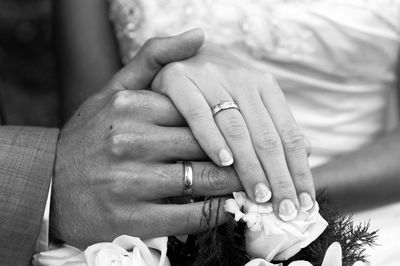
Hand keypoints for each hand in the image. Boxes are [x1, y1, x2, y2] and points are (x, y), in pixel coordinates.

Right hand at [50, 30, 241, 247]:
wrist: (49, 184)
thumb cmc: (90, 135)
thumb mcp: (113, 90)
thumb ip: (153, 59)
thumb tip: (199, 35)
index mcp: (131, 106)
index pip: (198, 111)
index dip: (225, 123)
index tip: (243, 131)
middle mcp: (129, 140)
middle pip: (206, 144)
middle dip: (238, 154)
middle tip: (260, 160)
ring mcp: (130, 181)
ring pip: (204, 179)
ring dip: (235, 183)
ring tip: (251, 183)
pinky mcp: (132, 217)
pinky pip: (191, 215)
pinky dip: (217, 213)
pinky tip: (228, 208)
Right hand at [151, 40, 313, 220]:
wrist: (174, 54)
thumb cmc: (213, 88)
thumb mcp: (246, 99)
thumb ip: (273, 123)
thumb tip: (308, 151)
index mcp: (262, 84)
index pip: (289, 134)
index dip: (299, 171)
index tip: (304, 202)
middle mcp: (240, 77)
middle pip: (266, 135)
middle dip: (279, 176)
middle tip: (285, 210)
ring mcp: (209, 77)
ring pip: (237, 128)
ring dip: (250, 165)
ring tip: (260, 195)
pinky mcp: (178, 79)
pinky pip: (198, 114)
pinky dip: (212, 139)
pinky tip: (224, 163)